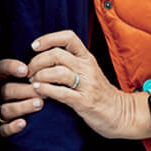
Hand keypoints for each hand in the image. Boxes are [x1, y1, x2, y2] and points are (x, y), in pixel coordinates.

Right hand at [0, 58, 40, 137]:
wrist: (23, 119)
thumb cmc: (29, 91)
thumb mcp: (27, 77)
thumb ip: (32, 68)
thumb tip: (49, 55)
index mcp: (1, 78)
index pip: (1, 68)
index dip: (11, 68)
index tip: (25, 69)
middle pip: (6, 90)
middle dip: (24, 90)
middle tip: (40, 90)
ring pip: (6, 109)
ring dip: (22, 106)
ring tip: (39, 103)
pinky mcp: (0, 129)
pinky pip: (3, 130)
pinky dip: (12, 127)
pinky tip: (23, 123)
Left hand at [22, 30, 150, 140]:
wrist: (121, 114)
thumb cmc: (99, 92)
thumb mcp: (88, 71)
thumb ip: (72, 61)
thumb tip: (44, 55)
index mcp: (87, 57)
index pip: (68, 37)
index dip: (48, 38)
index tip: (34, 46)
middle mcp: (87, 67)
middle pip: (57, 54)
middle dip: (37, 61)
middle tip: (28, 70)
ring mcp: (87, 85)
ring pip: (58, 72)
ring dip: (40, 75)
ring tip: (31, 81)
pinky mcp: (85, 102)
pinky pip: (62, 93)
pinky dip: (46, 90)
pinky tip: (38, 90)